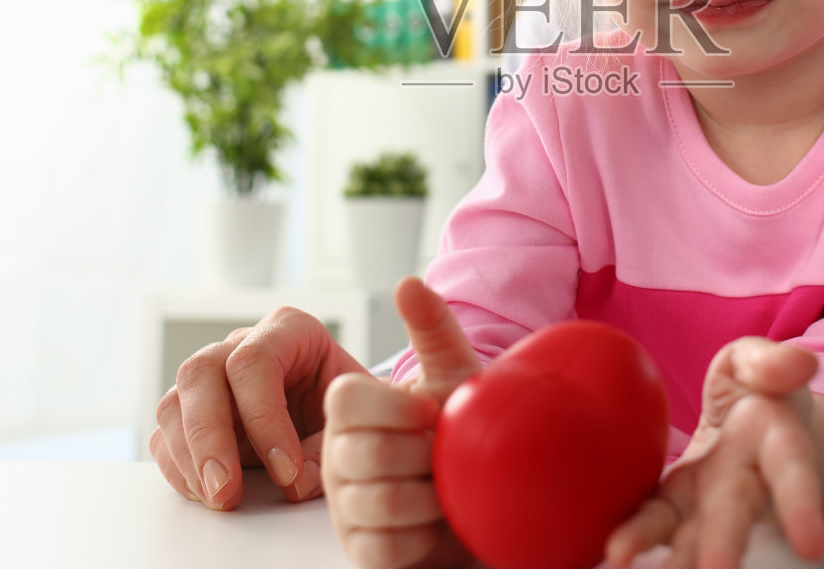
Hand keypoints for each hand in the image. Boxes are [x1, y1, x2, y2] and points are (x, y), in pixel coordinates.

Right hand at [151, 305, 368, 509]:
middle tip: (228, 490)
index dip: (264, 417)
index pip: (255, 360)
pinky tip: (208, 494)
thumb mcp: (355, 417)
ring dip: (189, 458)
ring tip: (220, 498)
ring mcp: (210, 377)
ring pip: (173, 405)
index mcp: (289, 330)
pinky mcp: (191, 413)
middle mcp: (240, 345)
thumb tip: (295, 483)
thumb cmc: (346, 404)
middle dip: (210, 438)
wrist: (339, 409)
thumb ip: (330, 449)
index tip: (286, 469)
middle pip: (200, 374)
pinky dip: (180, 470)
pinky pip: (165, 437)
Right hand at [322, 278, 481, 568]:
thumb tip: (408, 282)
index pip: (344, 398)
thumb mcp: (454, 374)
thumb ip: (433, 328)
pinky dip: (422, 537)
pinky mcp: (363, 548)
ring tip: (448, 487)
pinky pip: (383, 548)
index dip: (394, 408)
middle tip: (446, 454)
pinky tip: (436, 522)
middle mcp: (339, 454)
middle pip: (362, 452)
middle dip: (422, 455)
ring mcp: (346, 503)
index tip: (432, 413)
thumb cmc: (463, 429)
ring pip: (378, 501)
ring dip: (430, 496)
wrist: (484, 490)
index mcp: (353, 407)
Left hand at [607, 338, 823, 568]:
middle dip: (724, 546)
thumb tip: (800, 363)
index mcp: (777, 443)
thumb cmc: (755, 388)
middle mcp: (745, 484)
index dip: (800, 506)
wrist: (744, 420)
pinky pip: (655, 524)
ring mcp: (708, 502)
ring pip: (693, 535)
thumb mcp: (759, 363)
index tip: (811, 545)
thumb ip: (771, 362)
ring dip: (675, 559)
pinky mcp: (674, 506)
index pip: (792, 472)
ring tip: (632, 563)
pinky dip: (635, 540)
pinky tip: (614, 554)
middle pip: (736, 517)